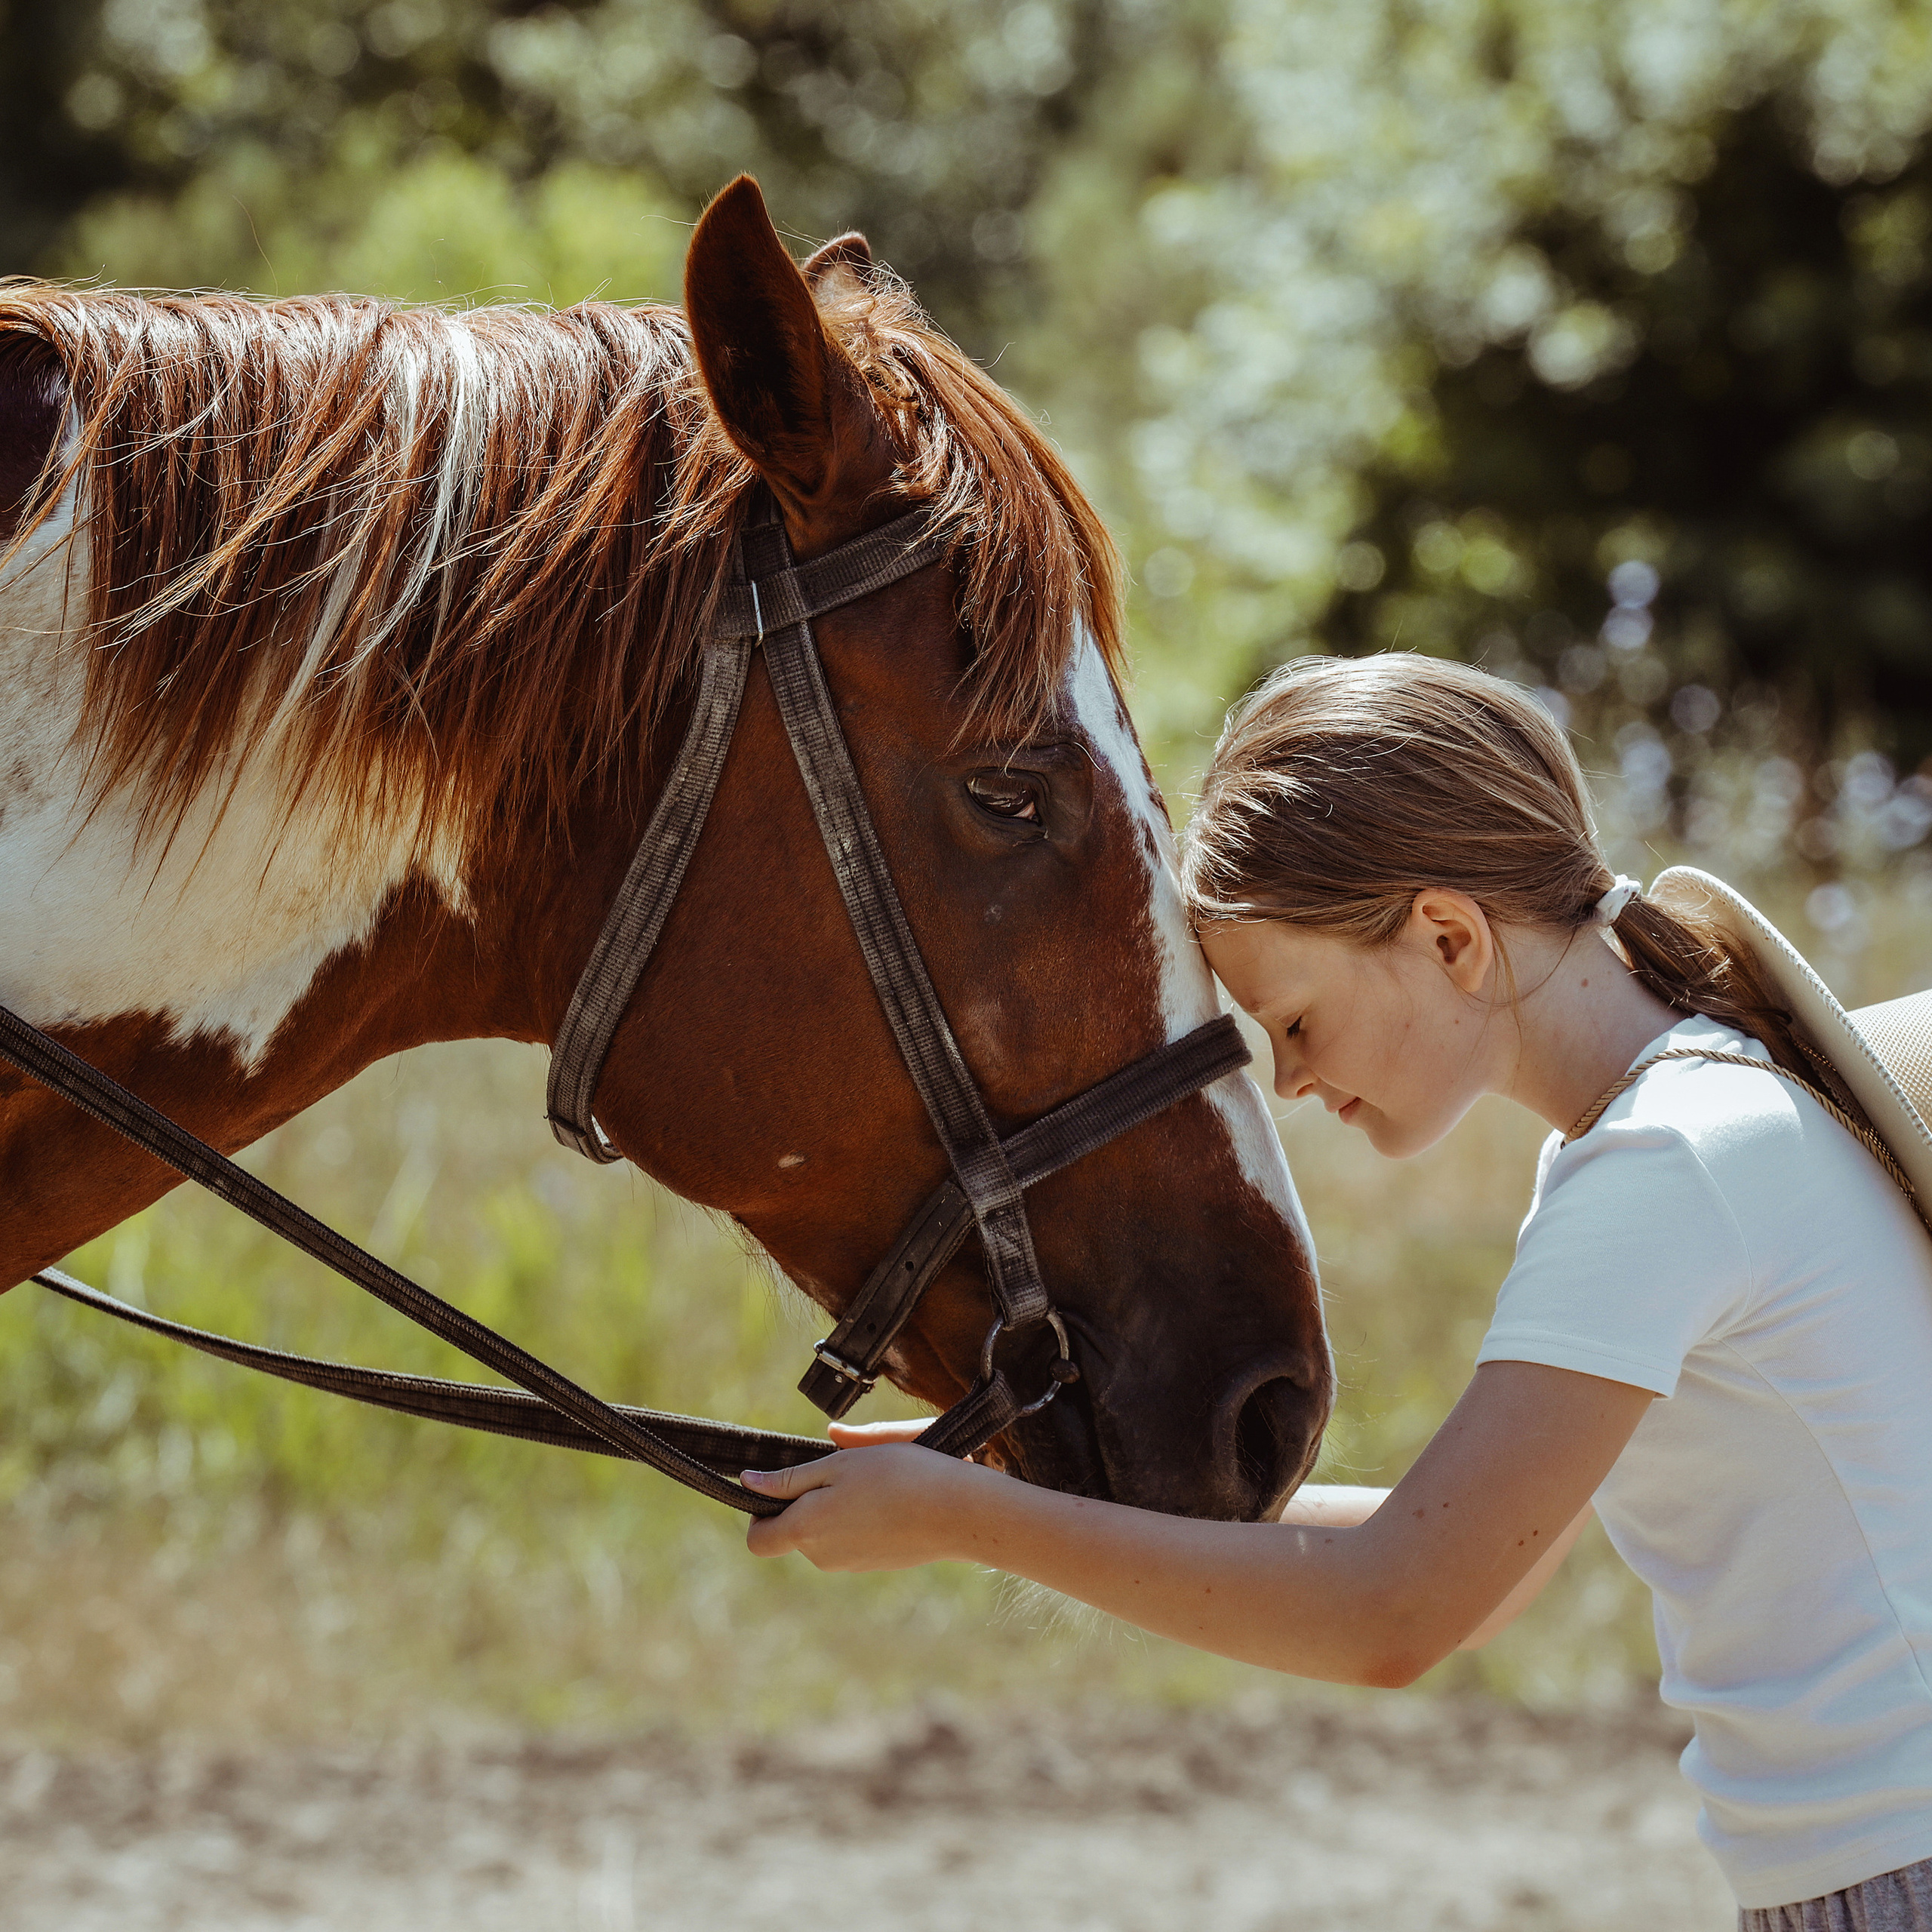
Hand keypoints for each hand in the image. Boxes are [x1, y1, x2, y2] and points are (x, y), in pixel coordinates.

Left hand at [740, 1442, 985, 1570]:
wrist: (958, 1512)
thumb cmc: (897, 1477)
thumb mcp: (839, 1465)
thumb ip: (789, 1479)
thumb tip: (748, 1482)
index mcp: (805, 1530)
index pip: (757, 1539)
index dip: (759, 1512)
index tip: (782, 1485)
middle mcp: (823, 1556)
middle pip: (793, 1531)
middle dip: (804, 1502)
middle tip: (837, 1469)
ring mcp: (851, 1564)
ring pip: (824, 1534)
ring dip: (835, 1508)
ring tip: (869, 1479)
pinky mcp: (876, 1563)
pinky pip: (852, 1540)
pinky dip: (859, 1519)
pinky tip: (888, 1497)